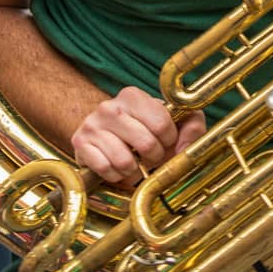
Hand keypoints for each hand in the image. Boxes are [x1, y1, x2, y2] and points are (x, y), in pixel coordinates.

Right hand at [72, 86, 204, 186]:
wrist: (111, 138)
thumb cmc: (148, 130)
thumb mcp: (177, 122)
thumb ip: (192, 126)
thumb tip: (184, 148)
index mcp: (133, 96)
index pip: (162, 124)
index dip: (169, 140)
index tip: (165, 141)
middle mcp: (109, 106)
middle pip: (146, 144)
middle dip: (154, 158)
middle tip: (151, 156)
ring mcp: (91, 125)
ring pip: (124, 161)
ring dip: (134, 170)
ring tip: (134, 163)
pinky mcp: (80, 144)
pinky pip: (105, 169)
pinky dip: (115, 175)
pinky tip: (117, 168)